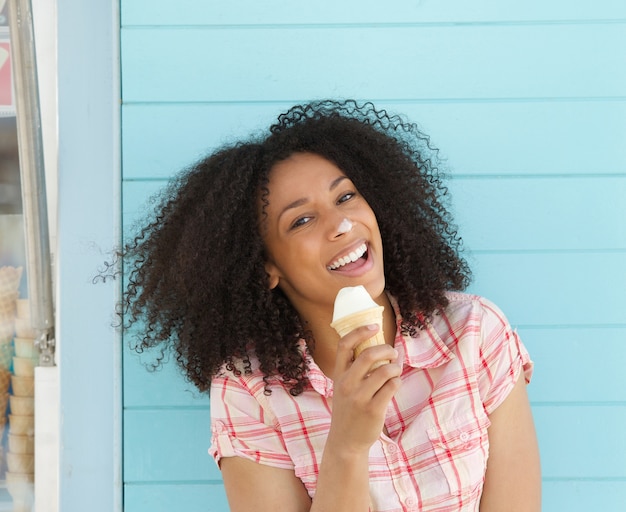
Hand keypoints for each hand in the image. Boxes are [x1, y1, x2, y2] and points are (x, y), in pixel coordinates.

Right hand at [327, 324, 401, 453]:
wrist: (345, 442)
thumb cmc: (349, 410)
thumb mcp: (344, 387)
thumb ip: (355, 370)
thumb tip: (382, 348)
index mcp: (338, 375)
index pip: (344, 345)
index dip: (360, 331)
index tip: (374, 326)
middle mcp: (347, 384)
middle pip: (368, 354)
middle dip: (386, 349)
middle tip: (393, 352)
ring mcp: (360, 397)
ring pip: (385, 371)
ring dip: (396, 367)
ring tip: (396, 371)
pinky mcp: (374, 409)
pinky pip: (392, 386)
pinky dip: (397, 381)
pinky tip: (395, 384)